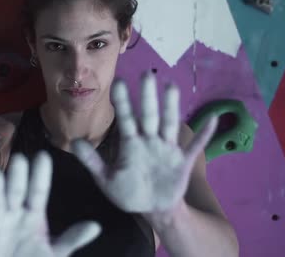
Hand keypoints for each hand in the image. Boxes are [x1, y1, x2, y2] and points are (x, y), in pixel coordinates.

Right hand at [0, 151, 100, 256]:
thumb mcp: (55, 253)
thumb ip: (72, 239)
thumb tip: (96, 226)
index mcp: (34, 214)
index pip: (39, 191)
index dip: (41, 175)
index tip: (44, 156)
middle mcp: (14, 213)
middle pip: (17, 192)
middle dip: (18, 177)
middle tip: (20, 158)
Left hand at [71, 71, 217, 214]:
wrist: (151, 209)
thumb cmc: (128, 192)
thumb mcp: (106, 179)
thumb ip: (91, 161)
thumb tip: (74, 141)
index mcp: (130, 144)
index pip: (126, 119)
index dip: (123, 102)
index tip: (118, 82)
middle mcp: (149, 141)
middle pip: (148, 116)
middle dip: (147, 97)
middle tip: (146, 75)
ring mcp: (166, 149)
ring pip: (169, 124)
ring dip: (171, 107)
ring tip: (171, 87)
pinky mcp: (181, 162)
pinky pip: (194, 146)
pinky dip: (203, 134)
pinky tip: (211, 118)